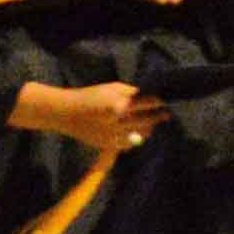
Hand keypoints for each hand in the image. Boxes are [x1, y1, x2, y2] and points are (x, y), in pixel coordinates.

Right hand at [9, 77, 167, 147]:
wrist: (66, 114)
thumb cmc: (88, 96)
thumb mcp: (109, 88)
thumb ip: (128, 92)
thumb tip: (146, 96)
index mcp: (117, 105)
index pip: (144, 104)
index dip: (157, 103)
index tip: (166, 102)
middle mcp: (117, 122)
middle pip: (145, 120)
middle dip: (157, 117)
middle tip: (166, 115)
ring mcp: (114, 136)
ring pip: (140, 134)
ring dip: (149, 128)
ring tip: (154, 124)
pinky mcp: (109, 145)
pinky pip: (129, 144)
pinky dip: (136, 138)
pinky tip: (140, 133)